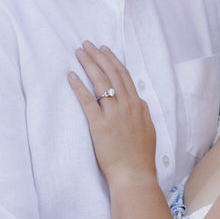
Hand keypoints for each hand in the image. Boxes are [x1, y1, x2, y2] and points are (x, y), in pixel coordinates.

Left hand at [69, 43, 156, 184]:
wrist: (135, 175)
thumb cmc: (140, 157)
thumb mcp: (148, 130)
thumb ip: (142, 113)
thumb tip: (139, 102)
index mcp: (138, 105)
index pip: (124, 76)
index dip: (113, 60)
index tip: (104, 50)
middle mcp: (127, 106)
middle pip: (112, 73)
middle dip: (99, 56)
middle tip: (87, 44)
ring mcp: (114, 114)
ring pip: (101, 82)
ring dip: (89, 64)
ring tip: (79, 52)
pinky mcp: (100, 125)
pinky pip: (87, 101)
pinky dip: (79, 86)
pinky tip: (71, 76)